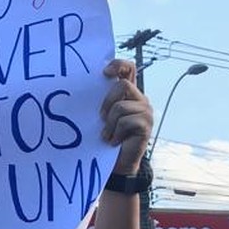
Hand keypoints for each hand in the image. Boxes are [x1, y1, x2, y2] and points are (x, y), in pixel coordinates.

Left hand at [100, 59, 152, 173]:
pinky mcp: (146, 125)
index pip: (129, 68)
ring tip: (107, 135)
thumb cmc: (106, 137)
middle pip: (123, 85)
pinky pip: (125, 121)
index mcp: (128, 93)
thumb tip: (82, 85)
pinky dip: (115, 133)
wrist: (117, 163)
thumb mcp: (102, 115)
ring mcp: (145, 112)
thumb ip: (101, 99)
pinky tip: (114, 141)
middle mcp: (139, 99)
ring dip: (109, 123)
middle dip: (107, 102)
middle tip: (101, 118)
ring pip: (121, 106)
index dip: (119, 65)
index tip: (105, 73)